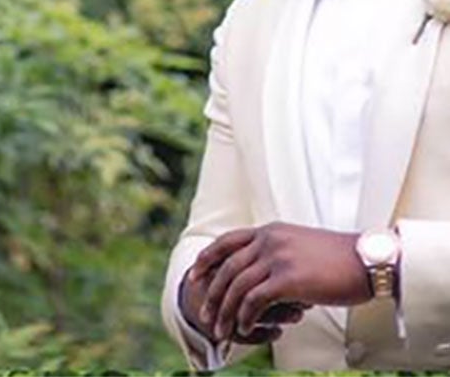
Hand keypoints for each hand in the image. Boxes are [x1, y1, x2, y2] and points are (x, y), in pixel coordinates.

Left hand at [190, 223, 370, 341]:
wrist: (368, 261)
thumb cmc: (339, 260)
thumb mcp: (300, 247)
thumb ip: (277, 255)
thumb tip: (262, 277)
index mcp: (269, 231)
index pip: (226, 242)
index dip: (206, 260)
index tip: (193, 277)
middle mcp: (268, 241)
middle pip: (226, 268)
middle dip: (211, 293)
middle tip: (203, 314)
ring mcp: (277, 258)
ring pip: (237, 287)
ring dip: (224, 311)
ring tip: (220, 330)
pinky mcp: (288, 279)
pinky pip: (255, 300)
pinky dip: (245, 316)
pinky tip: (244, 328)